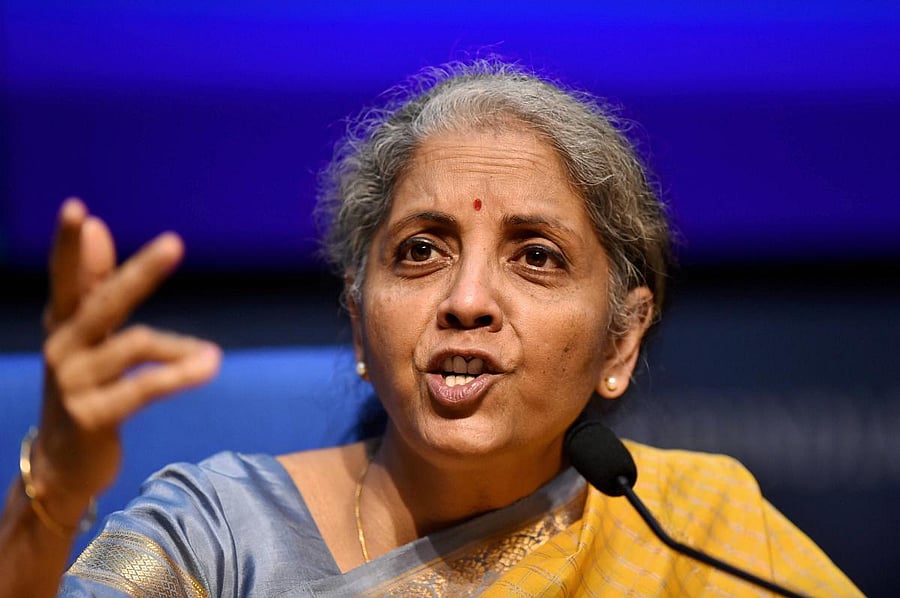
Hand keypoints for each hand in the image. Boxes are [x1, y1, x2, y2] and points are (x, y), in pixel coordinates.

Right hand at [31, 198, 220, 525]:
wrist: (63, 465)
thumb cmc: (84, 389)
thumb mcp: (87, 337)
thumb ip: (94, 286)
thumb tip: (99, 226)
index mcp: (64, 325)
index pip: (66, 278)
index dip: (70, 247)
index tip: (78, 210)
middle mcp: (63, 348)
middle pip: (104, 303)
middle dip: (140, 274)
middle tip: (174, 244)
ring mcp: (73, 383)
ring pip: (136, 347)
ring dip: (180, 349)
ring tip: (212, 357)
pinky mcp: (92, 416)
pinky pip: (143, 388)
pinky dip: (178, 375)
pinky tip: (207, 366)